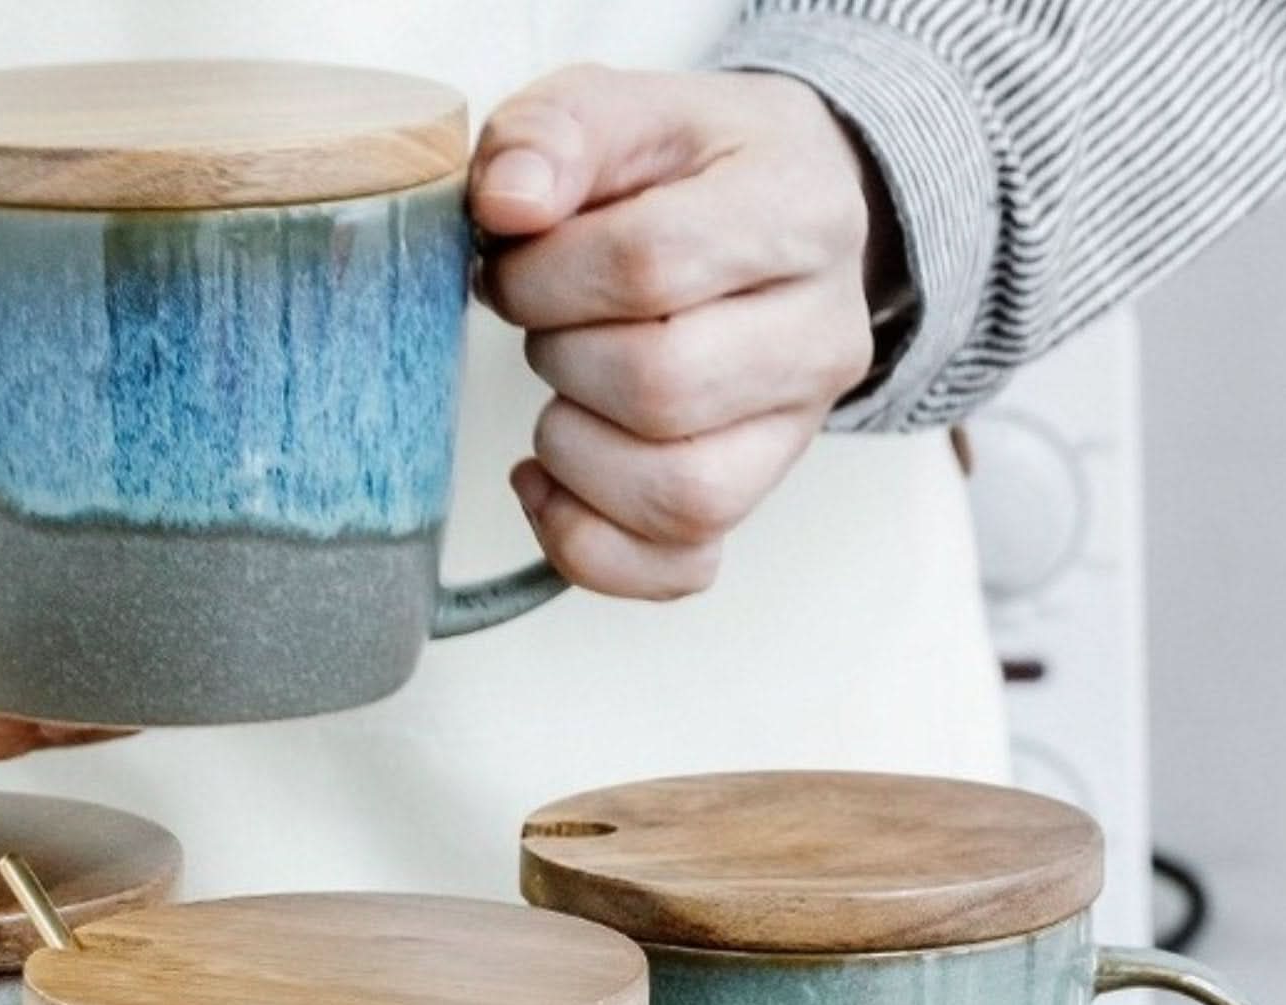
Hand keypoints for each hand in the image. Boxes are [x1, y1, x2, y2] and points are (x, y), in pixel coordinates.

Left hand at [472, 65, 883, 599]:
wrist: (771, 218)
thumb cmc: (686, 173)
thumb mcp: (619, 110)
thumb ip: (554, 133)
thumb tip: (507, 205)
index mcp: (799, 212)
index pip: (649, 265)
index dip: (546, 276)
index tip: (514, 264)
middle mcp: (821, 335)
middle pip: (663, 389)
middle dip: (561, 362)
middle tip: (544, 327)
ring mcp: (796, 431)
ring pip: (680, 497)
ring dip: (574, 457)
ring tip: (557, 397)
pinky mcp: (755, 499)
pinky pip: (677, 568)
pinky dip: (586, 544)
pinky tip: (547, 484)